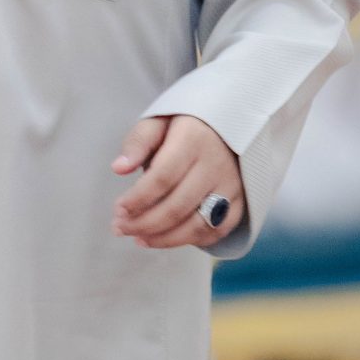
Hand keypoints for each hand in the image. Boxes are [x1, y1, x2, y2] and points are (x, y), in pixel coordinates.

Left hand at [111, 114, 244, 248]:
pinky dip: (191, 240)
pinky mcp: (241, 200)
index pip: (163, 177)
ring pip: (198, 225)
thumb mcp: (158, 120)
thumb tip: (118, 168)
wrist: (232, 118)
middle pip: (177, 206)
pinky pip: (217, 231)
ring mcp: (232, 185)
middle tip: (120, 228)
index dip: (138, 199)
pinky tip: (167, 238)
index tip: (118, 209)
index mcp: (193, 139)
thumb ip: (138, 142)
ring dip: (165, 238)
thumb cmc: (185, 123)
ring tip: (139, 238)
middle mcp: (216, 165)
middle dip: (144, 223)